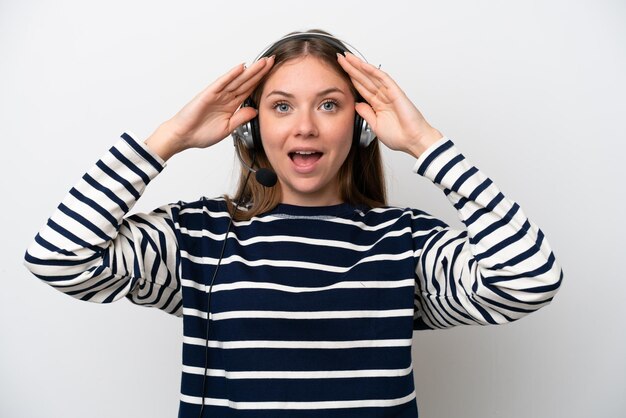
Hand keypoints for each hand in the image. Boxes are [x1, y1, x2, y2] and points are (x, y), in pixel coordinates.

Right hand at [147, 56, 274, 159]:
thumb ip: (241, 118)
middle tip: (272, 60)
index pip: (249, 90)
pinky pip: (222, 83)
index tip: (272, 73)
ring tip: (262, 62)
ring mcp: (218, 94)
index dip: (261, 81)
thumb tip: (255, 110)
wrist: (184, 136)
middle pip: (246, 81)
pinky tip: (241, 68)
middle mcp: (226, 97)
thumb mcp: (227, 128)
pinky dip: (231, 75)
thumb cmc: (201, 133)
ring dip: (250, 71)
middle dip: (260, 71)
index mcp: (232, 105)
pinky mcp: (208, 94)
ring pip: (237, 80)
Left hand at [337, 52, 442, 157]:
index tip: (340, 71)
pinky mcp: (396, 92)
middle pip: (364, 78)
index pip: (361, 87)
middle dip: (352, 68)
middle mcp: (383, 96)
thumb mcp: (375, 125)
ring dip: (359, 66)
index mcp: (378, 104)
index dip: (351, 78)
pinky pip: (383, 78)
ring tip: (347, 57)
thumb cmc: (399, 136)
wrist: (412, 141)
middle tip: (340, 58)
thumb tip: (356, 104)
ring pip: (371, 76)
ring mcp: (389, 93)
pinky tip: (363, 65)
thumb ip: (366, 113)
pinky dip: (373, 71)